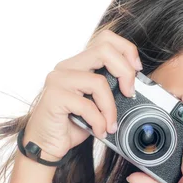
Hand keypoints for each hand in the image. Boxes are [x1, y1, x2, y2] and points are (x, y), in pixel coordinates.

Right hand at [22, 30, 142, 161]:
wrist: (46, 144)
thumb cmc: (72, 124)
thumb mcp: (97, 103)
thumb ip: (111, 89)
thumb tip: (135, 88)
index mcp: (79, 64)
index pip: (105, 39)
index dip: (126, 50)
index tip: (137, 70)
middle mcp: (67, 66)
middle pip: (104, 50)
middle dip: (125, 72)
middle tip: (129, 94)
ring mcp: (58, 79)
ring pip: (98, 81)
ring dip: (111, 108)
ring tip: (110, 125)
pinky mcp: (54, 96)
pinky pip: (87, 105)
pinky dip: (99, 121)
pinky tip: (99, 131)